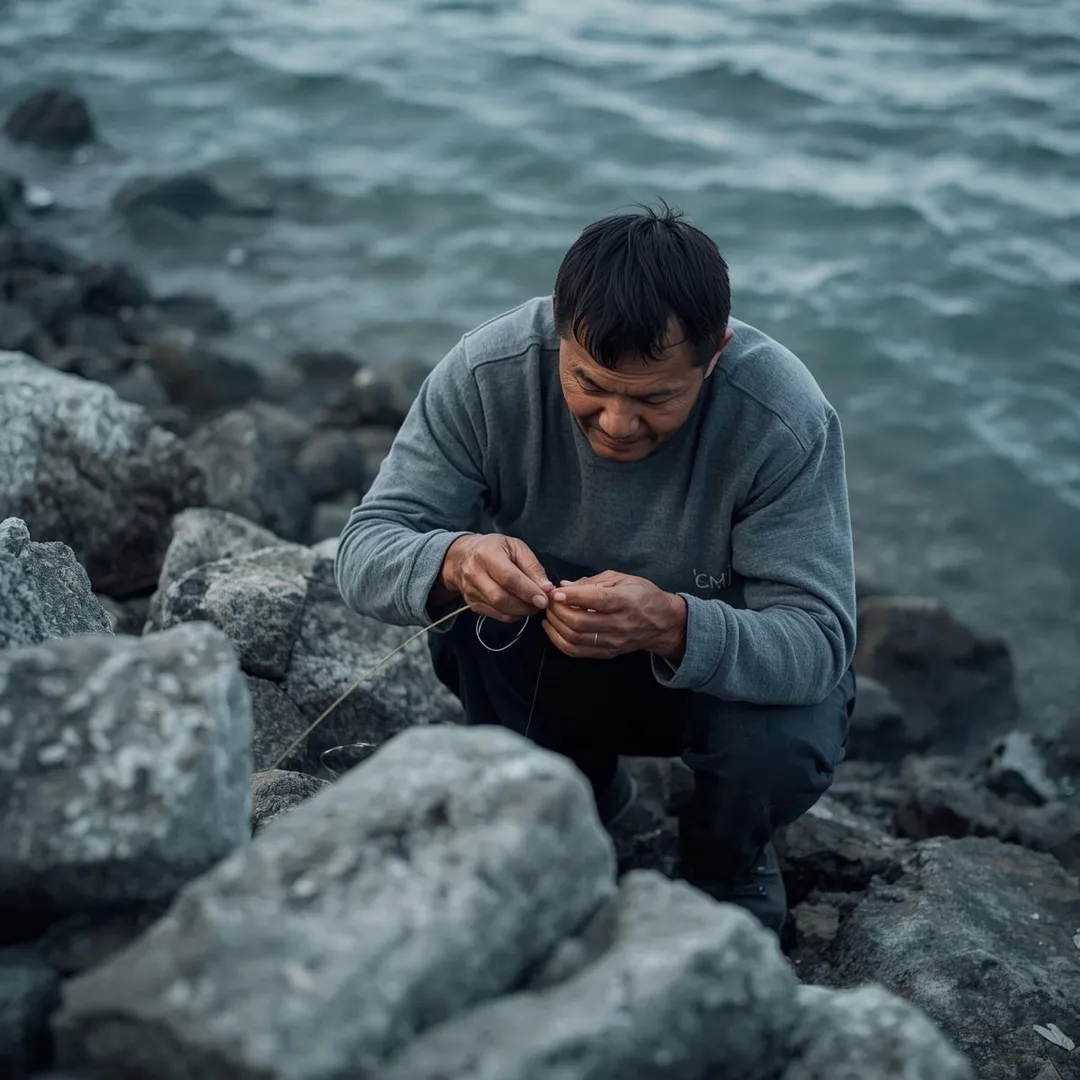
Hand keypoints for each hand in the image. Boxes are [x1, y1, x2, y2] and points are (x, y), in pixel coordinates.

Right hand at [439, 534, 552, 622]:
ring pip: (499, 610)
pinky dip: (513, 615)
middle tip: (542, 604)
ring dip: (521, 612)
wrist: (462, 555)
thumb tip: (547, 589)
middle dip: (526, 605)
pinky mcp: (472, 604)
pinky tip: (521, 607)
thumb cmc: (494, 547)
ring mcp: (471, 591)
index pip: (508, 578)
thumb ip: (532, 567)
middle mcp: (474, 574)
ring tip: (533, 605)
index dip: (528, 591)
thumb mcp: (516, 547)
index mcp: (486, 555)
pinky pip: (496, 615)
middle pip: (501, 598)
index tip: (544, 599)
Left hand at [542, 570, 686, 661]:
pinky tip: (552, 629)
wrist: (664, 624)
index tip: (556, 592)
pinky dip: (559, 641)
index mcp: (626, 601)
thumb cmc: (643, 595)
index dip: (573, 597)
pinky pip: (578, 652)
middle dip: (558, 611)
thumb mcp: (624, 579)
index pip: (596, 600)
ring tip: (549, 613)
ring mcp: (614, 642)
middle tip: (549, 601)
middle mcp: (620, 624)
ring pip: (576, 639)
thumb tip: (565, 585)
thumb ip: (593, 581)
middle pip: (581, 622)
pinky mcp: (608, 653)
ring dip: (556, 626)